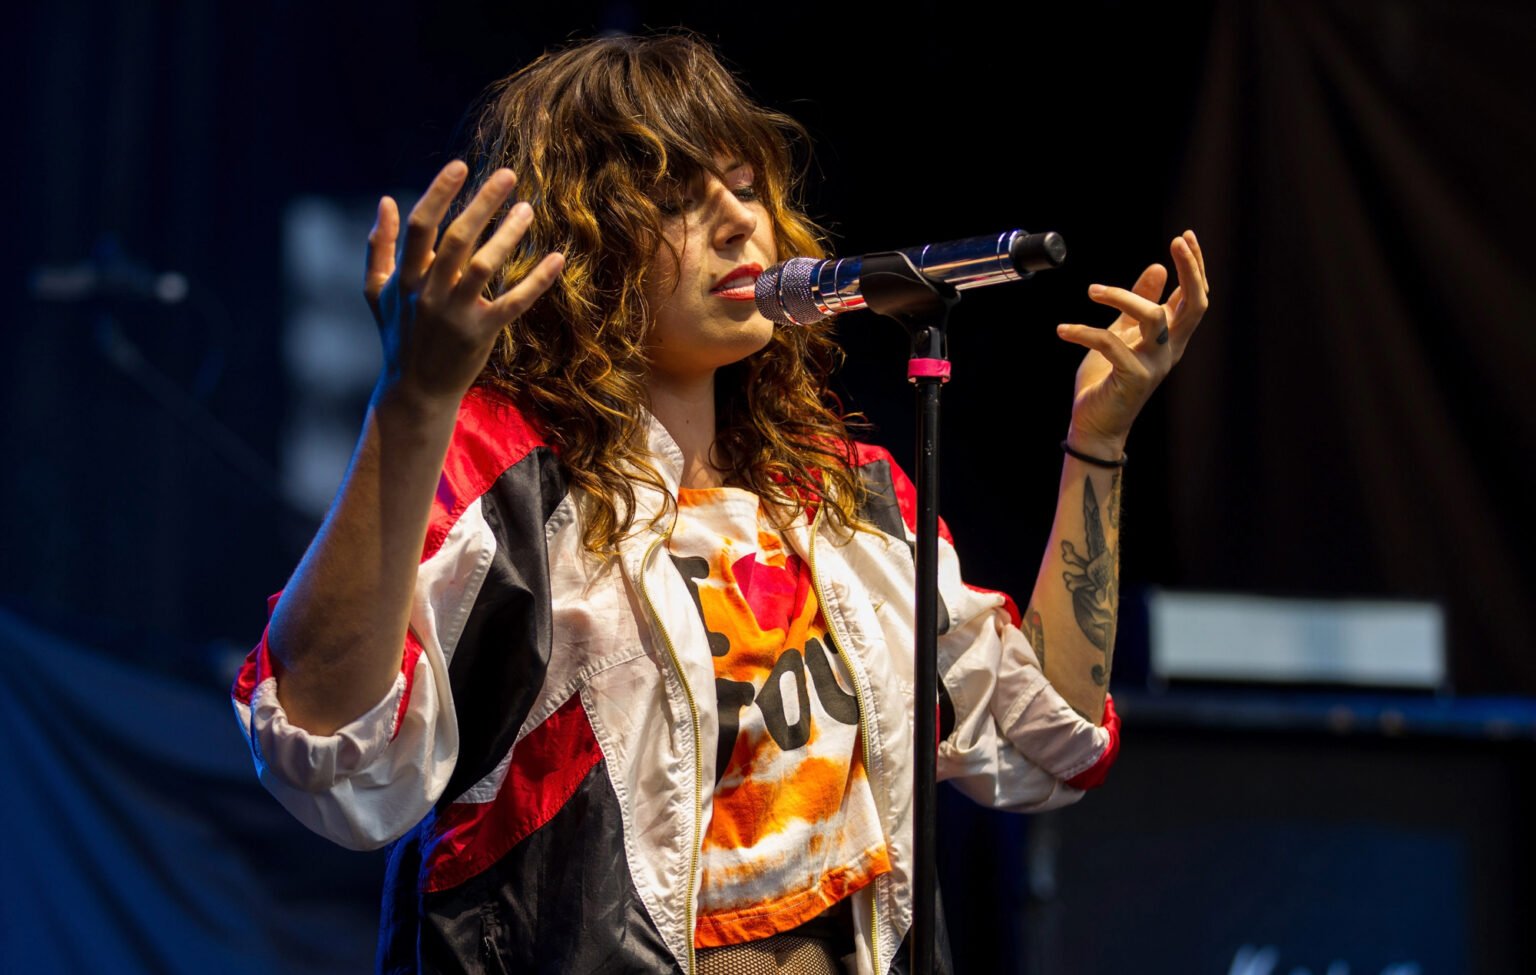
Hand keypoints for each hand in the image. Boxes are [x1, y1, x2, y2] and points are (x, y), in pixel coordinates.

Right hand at [364, 160, 564, 408]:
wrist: (416, 390)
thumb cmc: (398, 336)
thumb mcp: (379, 292)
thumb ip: (378, 246)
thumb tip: (387, 201)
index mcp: (406, 278)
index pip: (421, 226)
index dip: (439, 193)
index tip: (460, 166)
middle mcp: (429, 293)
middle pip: (456, 238)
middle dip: (482, 203)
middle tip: (507, 175)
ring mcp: (455, 315)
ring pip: (484, 266)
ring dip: (508, 235)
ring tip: (527, 209)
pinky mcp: (481, 334)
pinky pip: (513, 302)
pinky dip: (536, 280)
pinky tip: (557, 258)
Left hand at [1056, 229, 1208, 455]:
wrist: (1095, 424)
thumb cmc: (1107, 378)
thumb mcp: (1122, 333)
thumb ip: (1139, 302)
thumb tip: (1157, 268)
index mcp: (1171, 338)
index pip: (1194, 297)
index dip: (1195, 267)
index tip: (1186, 236)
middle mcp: (1170, 350)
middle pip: (1194, 304)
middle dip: (1190, 270)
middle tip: (1175, 242)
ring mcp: (1155, 365)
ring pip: (1153, 317)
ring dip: (1121, 296)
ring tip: (1092, 291)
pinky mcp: (1134, 378)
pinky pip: (1111, 344)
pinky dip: (1084, 332)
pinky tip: (1062, 330)